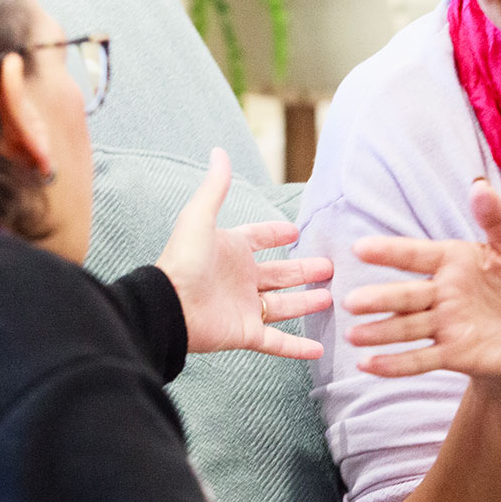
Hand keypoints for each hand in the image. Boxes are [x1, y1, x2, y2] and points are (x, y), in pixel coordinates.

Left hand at [153, 148, 332, 359]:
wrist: (169, 307)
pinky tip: (320, 349)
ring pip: (284, 305)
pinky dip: (298, 348)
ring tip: (331, 297)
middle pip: (280, 274)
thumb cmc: (182, 261)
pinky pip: (277, 342)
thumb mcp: (200, 219)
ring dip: (307, 303)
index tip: (295, 231)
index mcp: (232, 251)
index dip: (276, 233)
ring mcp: (245, 308)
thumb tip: (219, 151)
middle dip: (305, 269)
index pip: (259, 239)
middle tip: (330, 266)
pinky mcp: (246, 333)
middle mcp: (241, 280)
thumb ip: (215, 188)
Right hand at [344, 180, 500, 383]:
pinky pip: (420, 359)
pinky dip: (394, 364)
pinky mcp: (451, 355)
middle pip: (406, 296)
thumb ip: (496, 220)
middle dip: (379, 299)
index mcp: (451, 262)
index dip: (389, 252)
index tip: (360, 248)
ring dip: (379, 332)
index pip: (416, 255)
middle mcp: (441, 294)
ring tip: (353, 335)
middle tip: (350, 302)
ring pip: (407, 328)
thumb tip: (479, 185)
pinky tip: (367, 365)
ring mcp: (443, 326)